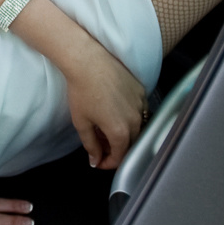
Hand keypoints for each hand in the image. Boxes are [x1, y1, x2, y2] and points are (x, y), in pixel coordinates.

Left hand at [59, 28, 146, 171]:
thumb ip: (91, 145)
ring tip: (106, 129)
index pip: (119, 157)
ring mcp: (141, 105)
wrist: (88, 61)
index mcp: (120, 132)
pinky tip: (115, 112)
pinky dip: (130, 118)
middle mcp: (135, 120)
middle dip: (114, 149)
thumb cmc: (81, 91)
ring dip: (124, 134)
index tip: (98, 161)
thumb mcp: (82, 123)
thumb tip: (95, 160)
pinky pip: (140, 111)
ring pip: (137, 128)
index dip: (107, 163)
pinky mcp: (142, 91)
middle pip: (130, 144)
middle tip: (99, 145)